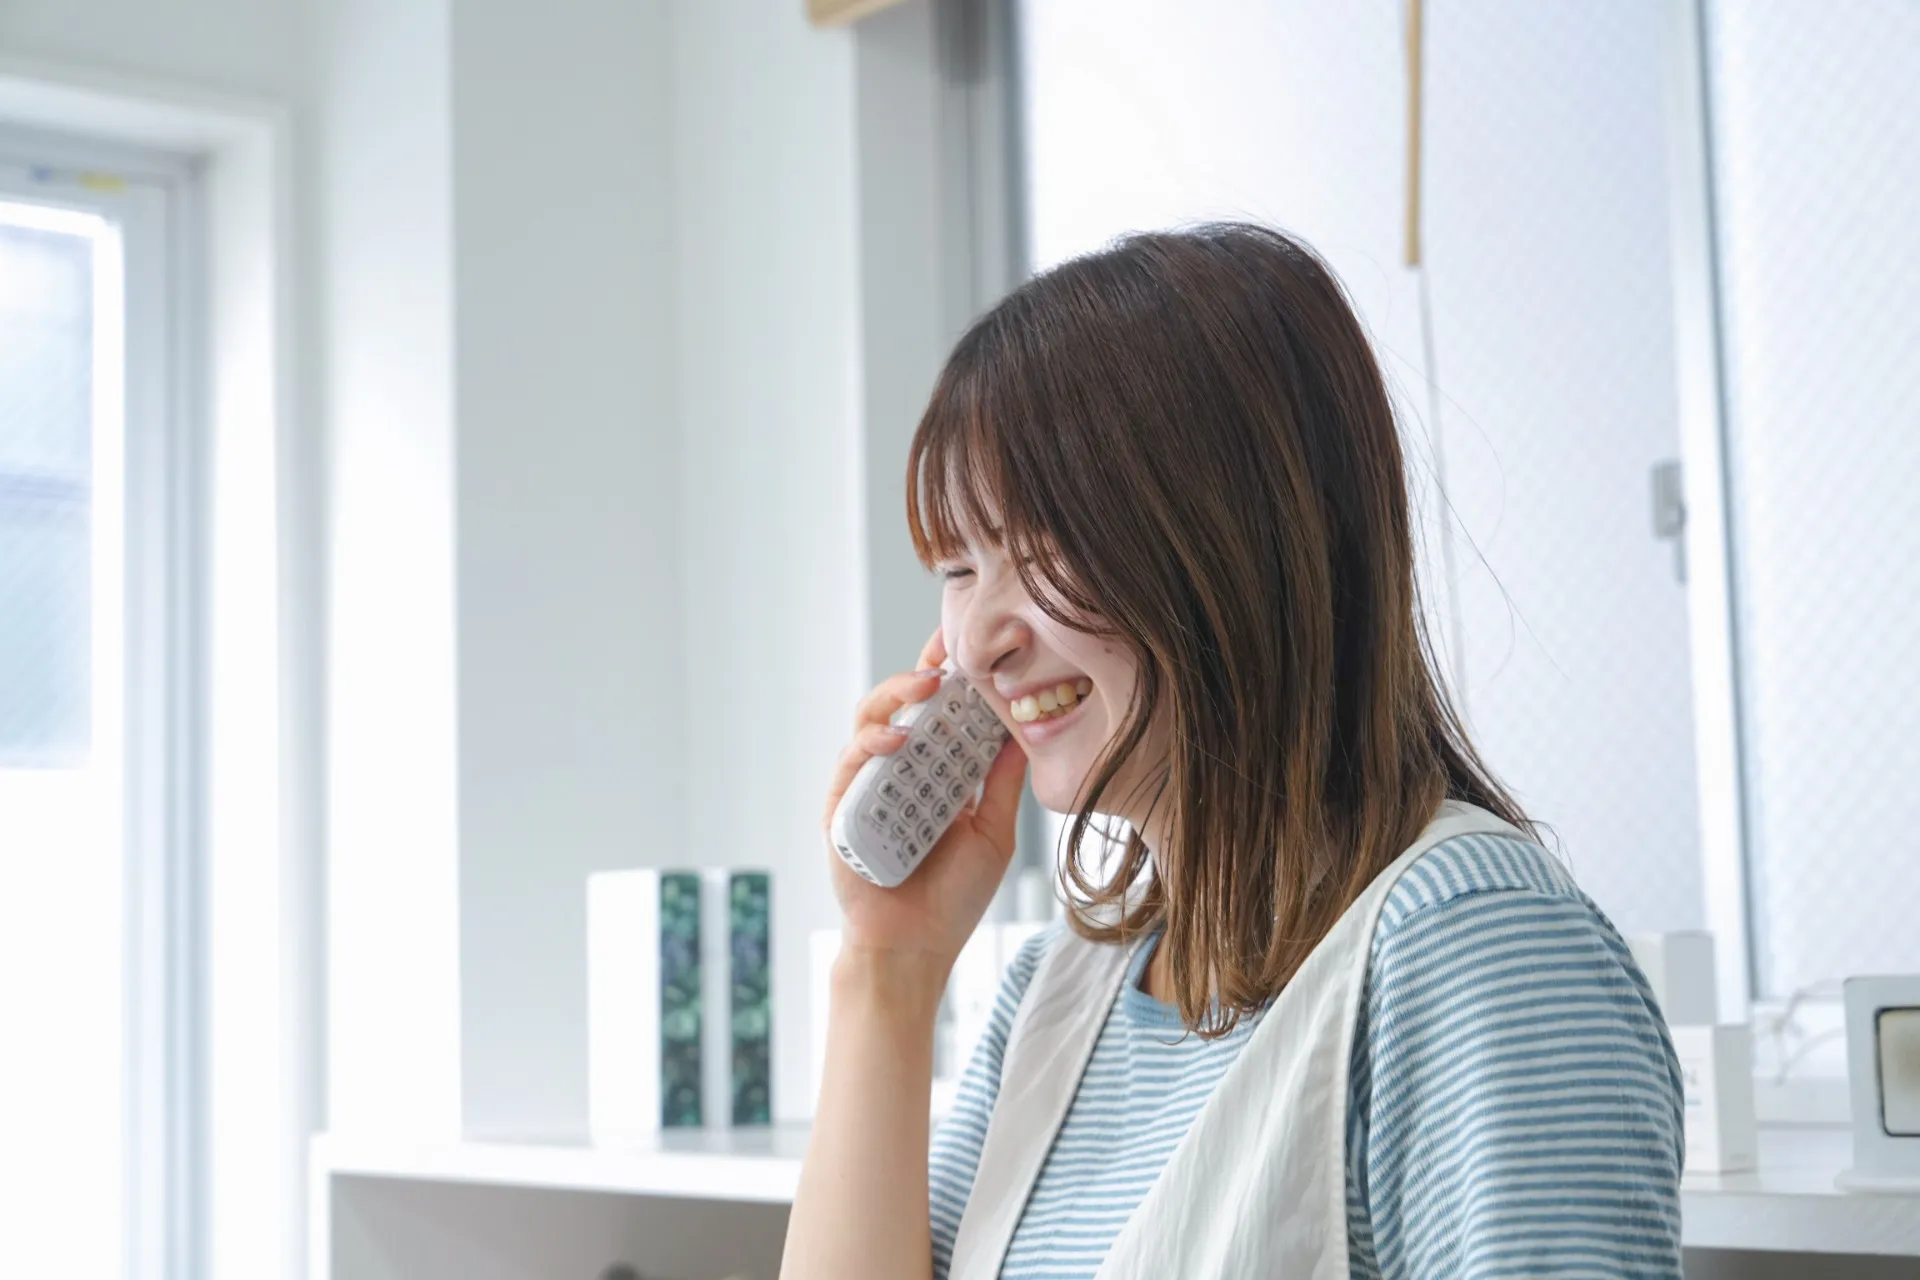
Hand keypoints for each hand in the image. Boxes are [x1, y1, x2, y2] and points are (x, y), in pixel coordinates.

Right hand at [820, 628, 1027, 969]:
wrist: (917, 950)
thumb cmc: (953, 898)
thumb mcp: (993, 832)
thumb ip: (1001, 783)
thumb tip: (1021, 728)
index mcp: (933, 773)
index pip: (939, 713)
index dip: (949, 676)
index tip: (966, 642)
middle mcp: (897, 773)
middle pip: (902, 706)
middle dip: (923, 673)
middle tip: (950, 655)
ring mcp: (866, 788)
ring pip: (870, 722)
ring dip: (897, 697)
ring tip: (928, 686)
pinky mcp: (841, 809)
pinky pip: (850, 765)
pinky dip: (871, 746)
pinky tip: (897, 741)